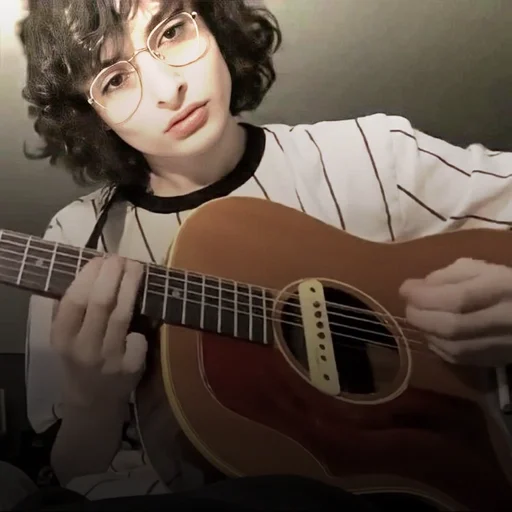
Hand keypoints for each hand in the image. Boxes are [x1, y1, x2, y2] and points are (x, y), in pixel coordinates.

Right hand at [51, 255, 147, 406]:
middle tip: (122, 258)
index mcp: (62, 337)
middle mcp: (83, 348)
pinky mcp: (130, 368)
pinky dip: (142, 324)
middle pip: (101, 303)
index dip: (89, 276)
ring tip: (136, 268)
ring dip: (131, 286)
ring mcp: (108, 359)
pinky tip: (143, 314)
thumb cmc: (79, 358)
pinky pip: (138, 337)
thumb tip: (86, 271)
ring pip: (122, 315)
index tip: (100, 259)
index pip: (75, 300)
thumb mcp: (64, 337)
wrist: (93, 399)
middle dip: (113, 275)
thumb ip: (68, 310)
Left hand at [399, 258, 511, 366]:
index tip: (404, 289)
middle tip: (409, 305)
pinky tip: (432, 333)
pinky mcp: (495, 360)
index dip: (425, 296)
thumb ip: (446, 275)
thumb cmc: (502, 285)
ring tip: (419, 317)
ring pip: (454, 347)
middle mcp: (504, 320)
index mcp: (501, 289)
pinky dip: (438, 346)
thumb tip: (413, 288)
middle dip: (421, 316)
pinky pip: (459, 359)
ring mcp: (501, 345)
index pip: (458, 298)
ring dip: (427, 332)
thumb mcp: (478, 269)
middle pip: (453, 327)